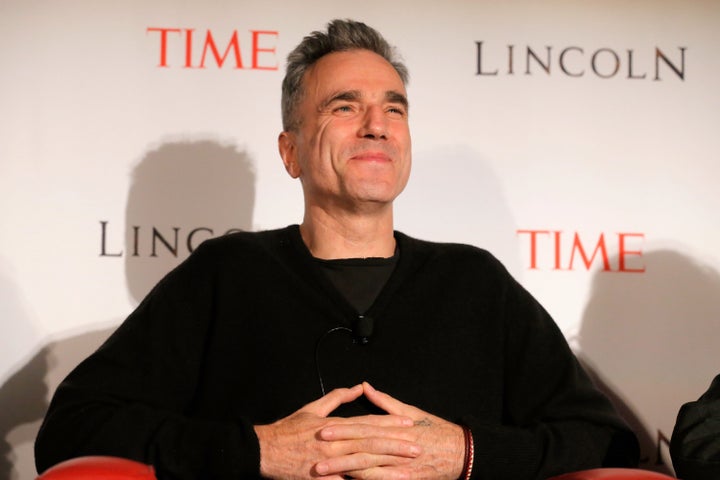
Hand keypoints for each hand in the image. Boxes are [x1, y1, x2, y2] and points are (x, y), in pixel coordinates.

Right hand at [254, 384, 418, 479]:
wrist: (264, 450)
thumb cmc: (288, 430)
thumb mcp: (312, 408)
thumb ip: (337, 397)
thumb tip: (357, 387)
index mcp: (334, 424)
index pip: (368, 422)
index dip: (390, 423)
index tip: (409, 424)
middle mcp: (335, 442)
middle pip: (371, 442)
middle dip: (396, 445)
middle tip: (418, 447)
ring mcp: (329, 462)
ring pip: (363, 463)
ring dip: (387, 467)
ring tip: (407, 470)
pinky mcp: (322, 478)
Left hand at [314, 382, 464, 479]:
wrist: (461, 451)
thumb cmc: (435, 430)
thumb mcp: (410, 411)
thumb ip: (385, 402)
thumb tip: (365, 386)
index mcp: (393, 427)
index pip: (362, 427)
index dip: (341, 429)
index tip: (321, 431)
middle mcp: (394, 445)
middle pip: (361, 448)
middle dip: (337, 452)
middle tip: (315, 455)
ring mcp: (400, 464)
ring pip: (368, 468)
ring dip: (345, 471)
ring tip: (324, 474)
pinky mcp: (406, 478)